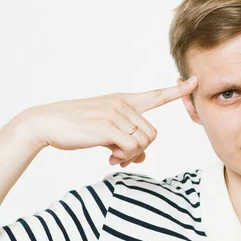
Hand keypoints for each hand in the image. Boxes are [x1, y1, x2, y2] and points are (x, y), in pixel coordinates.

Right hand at [18, 76, 197, 167]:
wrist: (46, 124)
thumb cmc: (76, 128)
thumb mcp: (105, 134)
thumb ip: (126, 142)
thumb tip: (142, 158)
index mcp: (123, 101)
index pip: (155, 95)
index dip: (177, 90)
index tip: (194, 81)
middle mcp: (122, 104)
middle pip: (152, 134)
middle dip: (139, 150)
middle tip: (121, 158)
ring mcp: (115, 114)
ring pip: (144, 142)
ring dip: (131, 156)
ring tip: (113, 157)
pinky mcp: (108, 127)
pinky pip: (132, 147)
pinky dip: (124, 158)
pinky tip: (109, 159)